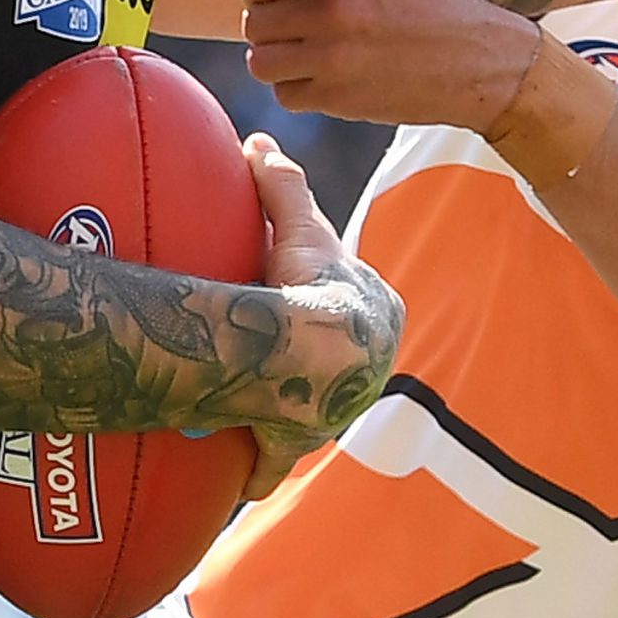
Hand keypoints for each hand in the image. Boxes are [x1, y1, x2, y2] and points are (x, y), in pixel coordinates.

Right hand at [238, 132, 401, 499]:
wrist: (310, 357)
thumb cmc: (313, 284)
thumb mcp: (300, 224)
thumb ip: (282, 182)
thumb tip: (257, 141)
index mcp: (379, 313)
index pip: (356, 297)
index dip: (328, 291)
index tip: (297, 287)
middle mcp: (367, 367)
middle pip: (337, 358)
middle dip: (314, 358)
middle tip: (272, 348)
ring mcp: (334, 408)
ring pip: (311, 407)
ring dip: (288, 409)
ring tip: (251, 402)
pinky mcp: (296, 441)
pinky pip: (271, 461)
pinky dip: (256, 468)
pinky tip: (239, 475)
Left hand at [242, 0, 542, 132]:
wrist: (486, 63)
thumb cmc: (443, 7)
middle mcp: (329, 7)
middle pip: (254, 19)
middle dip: (270, 25)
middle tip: (293, 28)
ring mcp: (331, 56)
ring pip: (261, 61)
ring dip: (278, 59)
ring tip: (303, 55)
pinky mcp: (338, 97)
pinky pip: (286, 95)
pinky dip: (297, 90)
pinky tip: (323, 79)